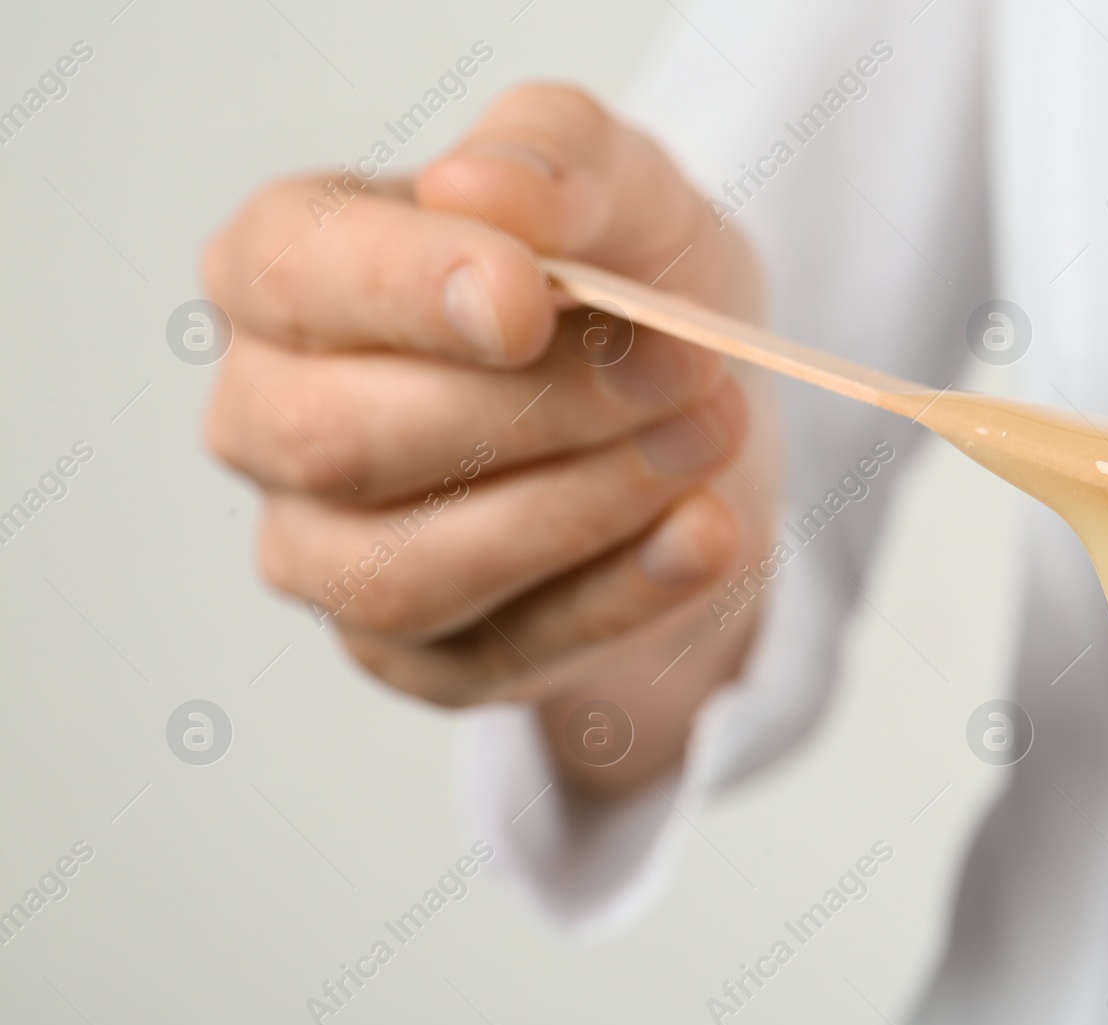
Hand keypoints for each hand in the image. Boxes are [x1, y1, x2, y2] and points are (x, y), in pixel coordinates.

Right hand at [201, 83, 778, 793]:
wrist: (690, 405)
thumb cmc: (619, 274)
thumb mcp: (618, 182)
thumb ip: (550, 157)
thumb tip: (476, 192)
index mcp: (284, 272)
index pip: (291, 275)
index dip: (404, 288)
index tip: (532, 298)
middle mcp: (273, 420)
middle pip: (338, 441)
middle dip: (529, 411)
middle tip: (685, 369)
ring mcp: (329, 556)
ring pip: (404, 575)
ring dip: (577, 510)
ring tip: (709, 438)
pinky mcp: (420, 658)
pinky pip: (501, 654)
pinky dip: (619, 597)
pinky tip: (706, 535)